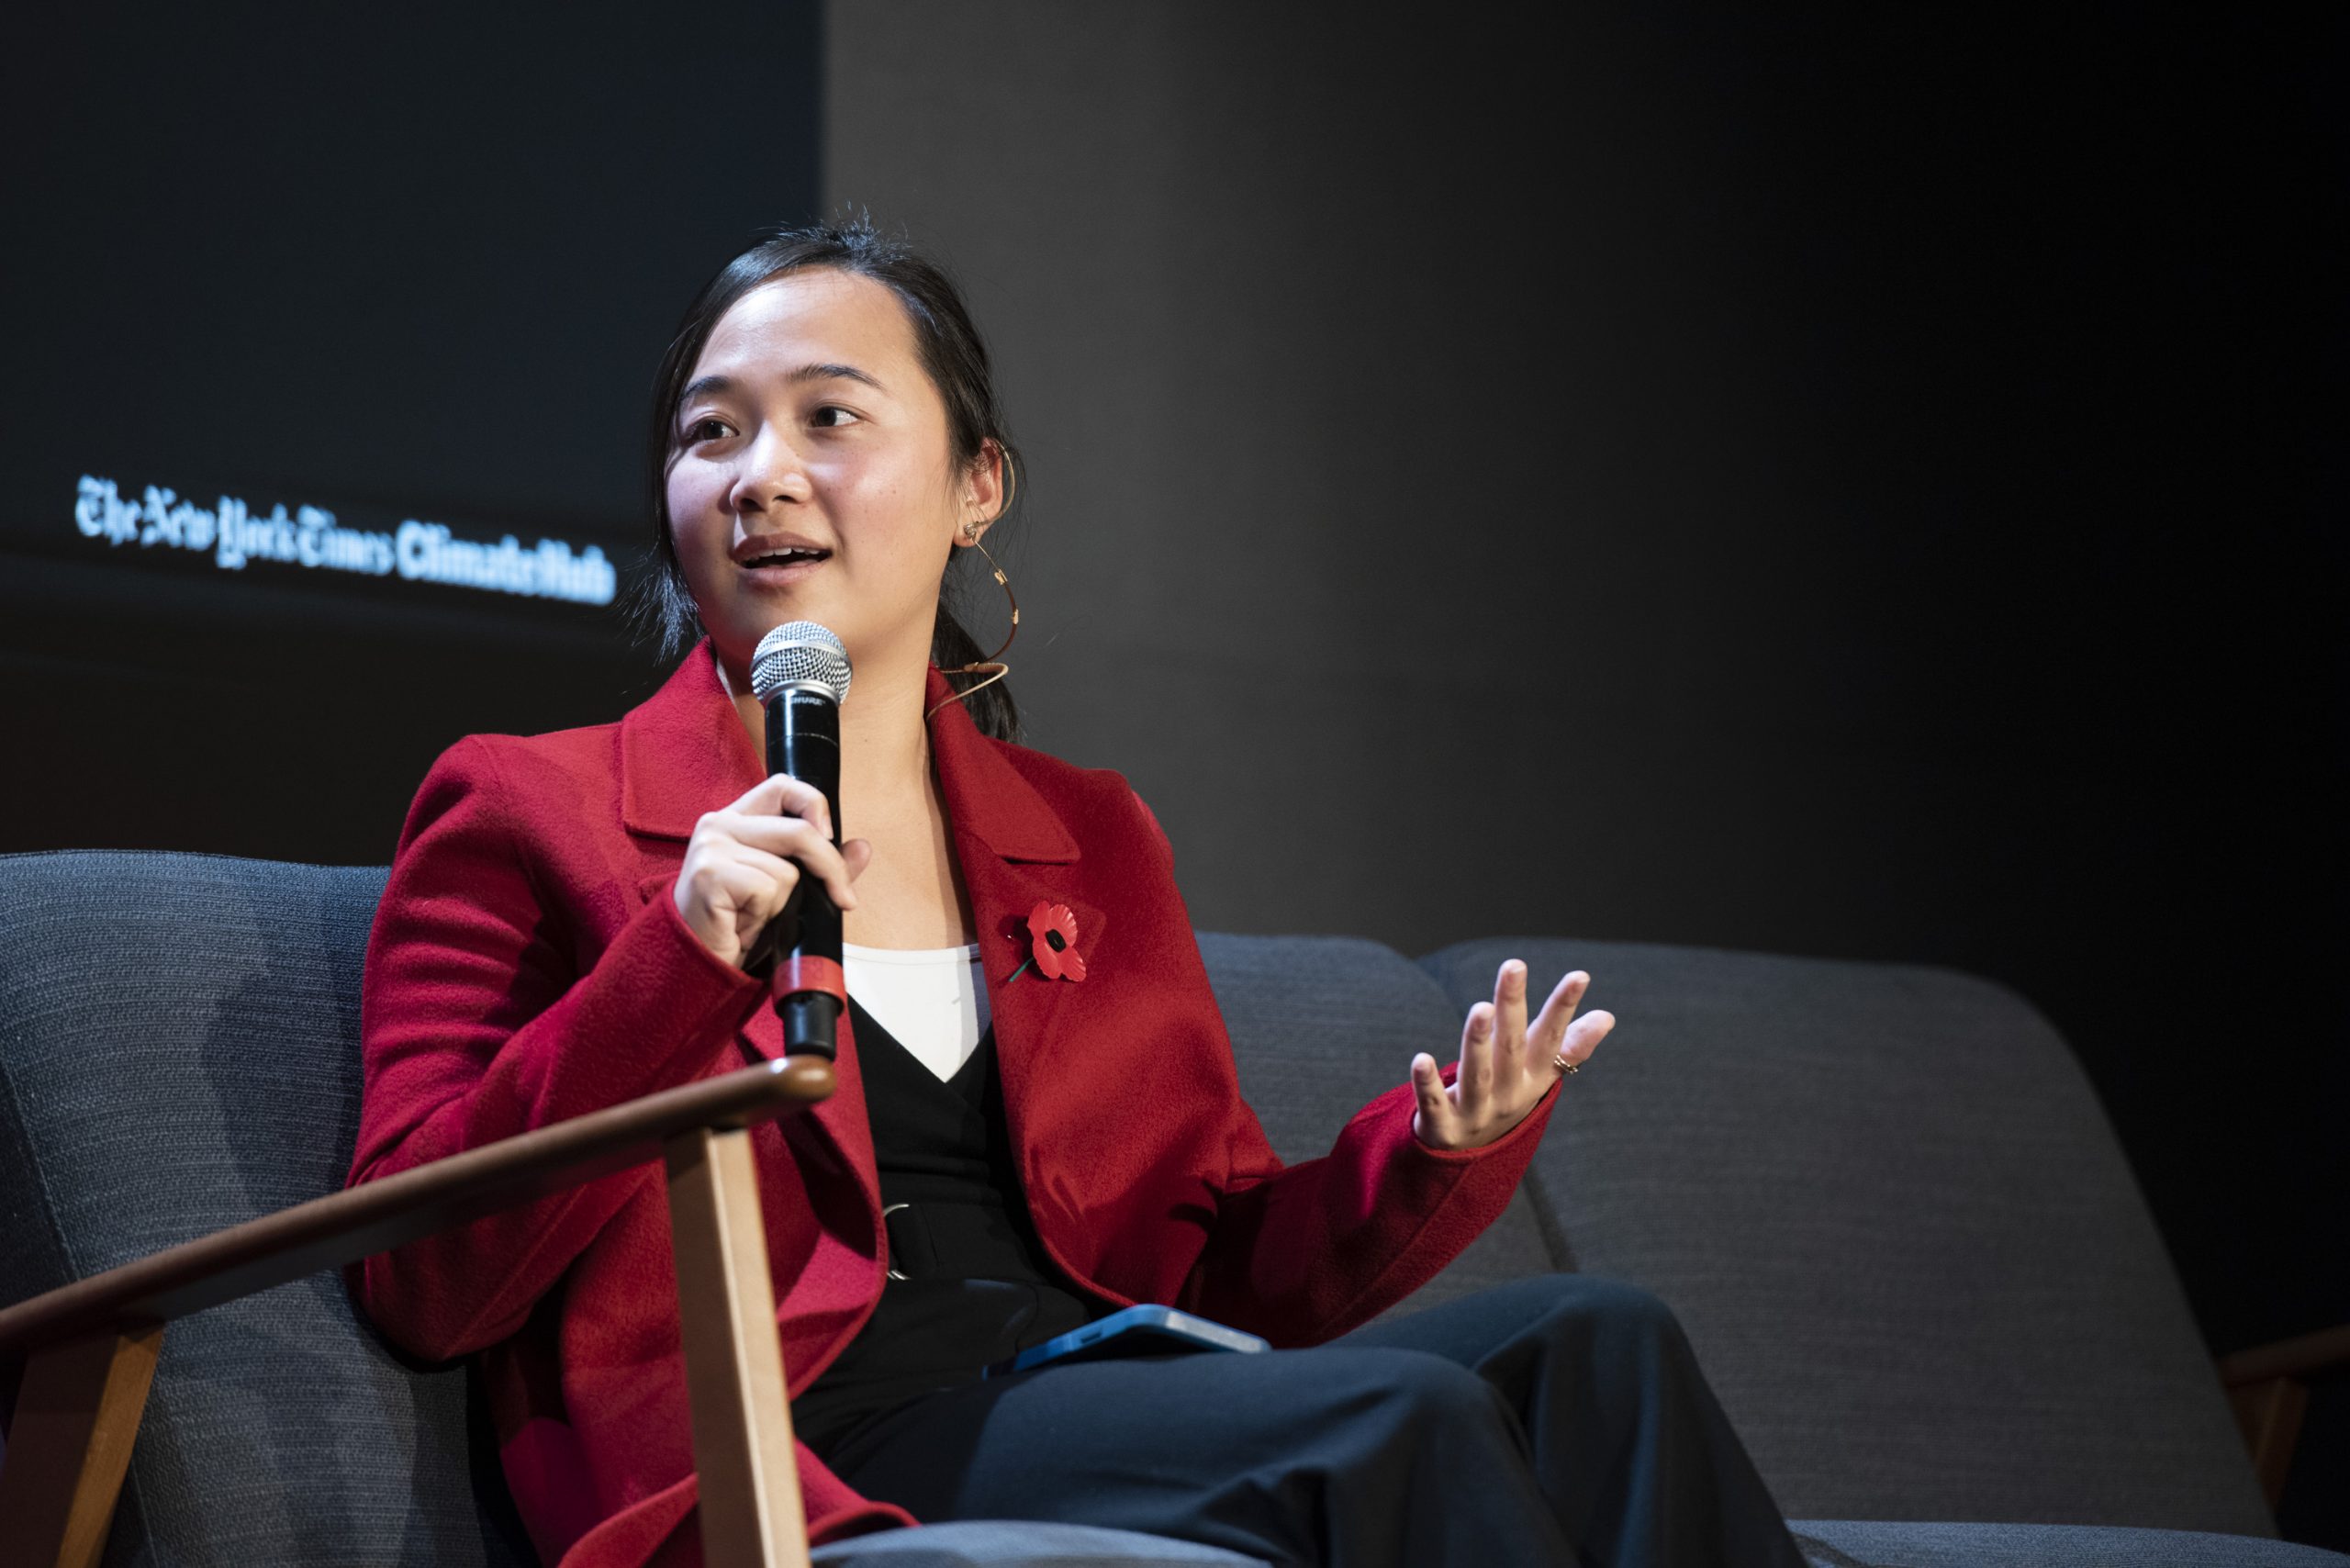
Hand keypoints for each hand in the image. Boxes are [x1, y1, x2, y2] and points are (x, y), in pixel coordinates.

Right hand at [673, 774, 873, 969]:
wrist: (697, 960)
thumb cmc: (736, 920)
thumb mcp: (784, 888)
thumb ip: (822, 864)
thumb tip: (862, 847)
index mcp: (737, 818)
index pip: (783, 787)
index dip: (814, 805)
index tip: (830, 838)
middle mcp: (720, 824)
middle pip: (799, 831)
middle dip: (829, 869)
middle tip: (841, 897)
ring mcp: (711, 847)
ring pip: (786, 870)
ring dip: (782, 903)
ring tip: (755, 915)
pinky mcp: (709, 874)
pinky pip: (767, 890)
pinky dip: (764, 915)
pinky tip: (742, 923)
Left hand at [1411, 961, 1613, 1149]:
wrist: (1469, 1159)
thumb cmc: (1506, 1100)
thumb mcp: (1539, 1076)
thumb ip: (1570, 1046)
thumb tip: (1607, 1017)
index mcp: (1532, 1077)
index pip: (1552, 1039)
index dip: (1564, 1008)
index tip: (1580, 975)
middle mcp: (1508, 1093)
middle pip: (1512, 1047)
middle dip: (1512, 1007)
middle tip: (1514, 966)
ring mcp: (1476, 1112)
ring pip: (1478, 1074)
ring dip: (1478, 1041)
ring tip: (1480, 1008)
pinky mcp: (1443, 1127)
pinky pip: (1434, 1103)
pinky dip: (1428, 1083)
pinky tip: (1421, 1059)